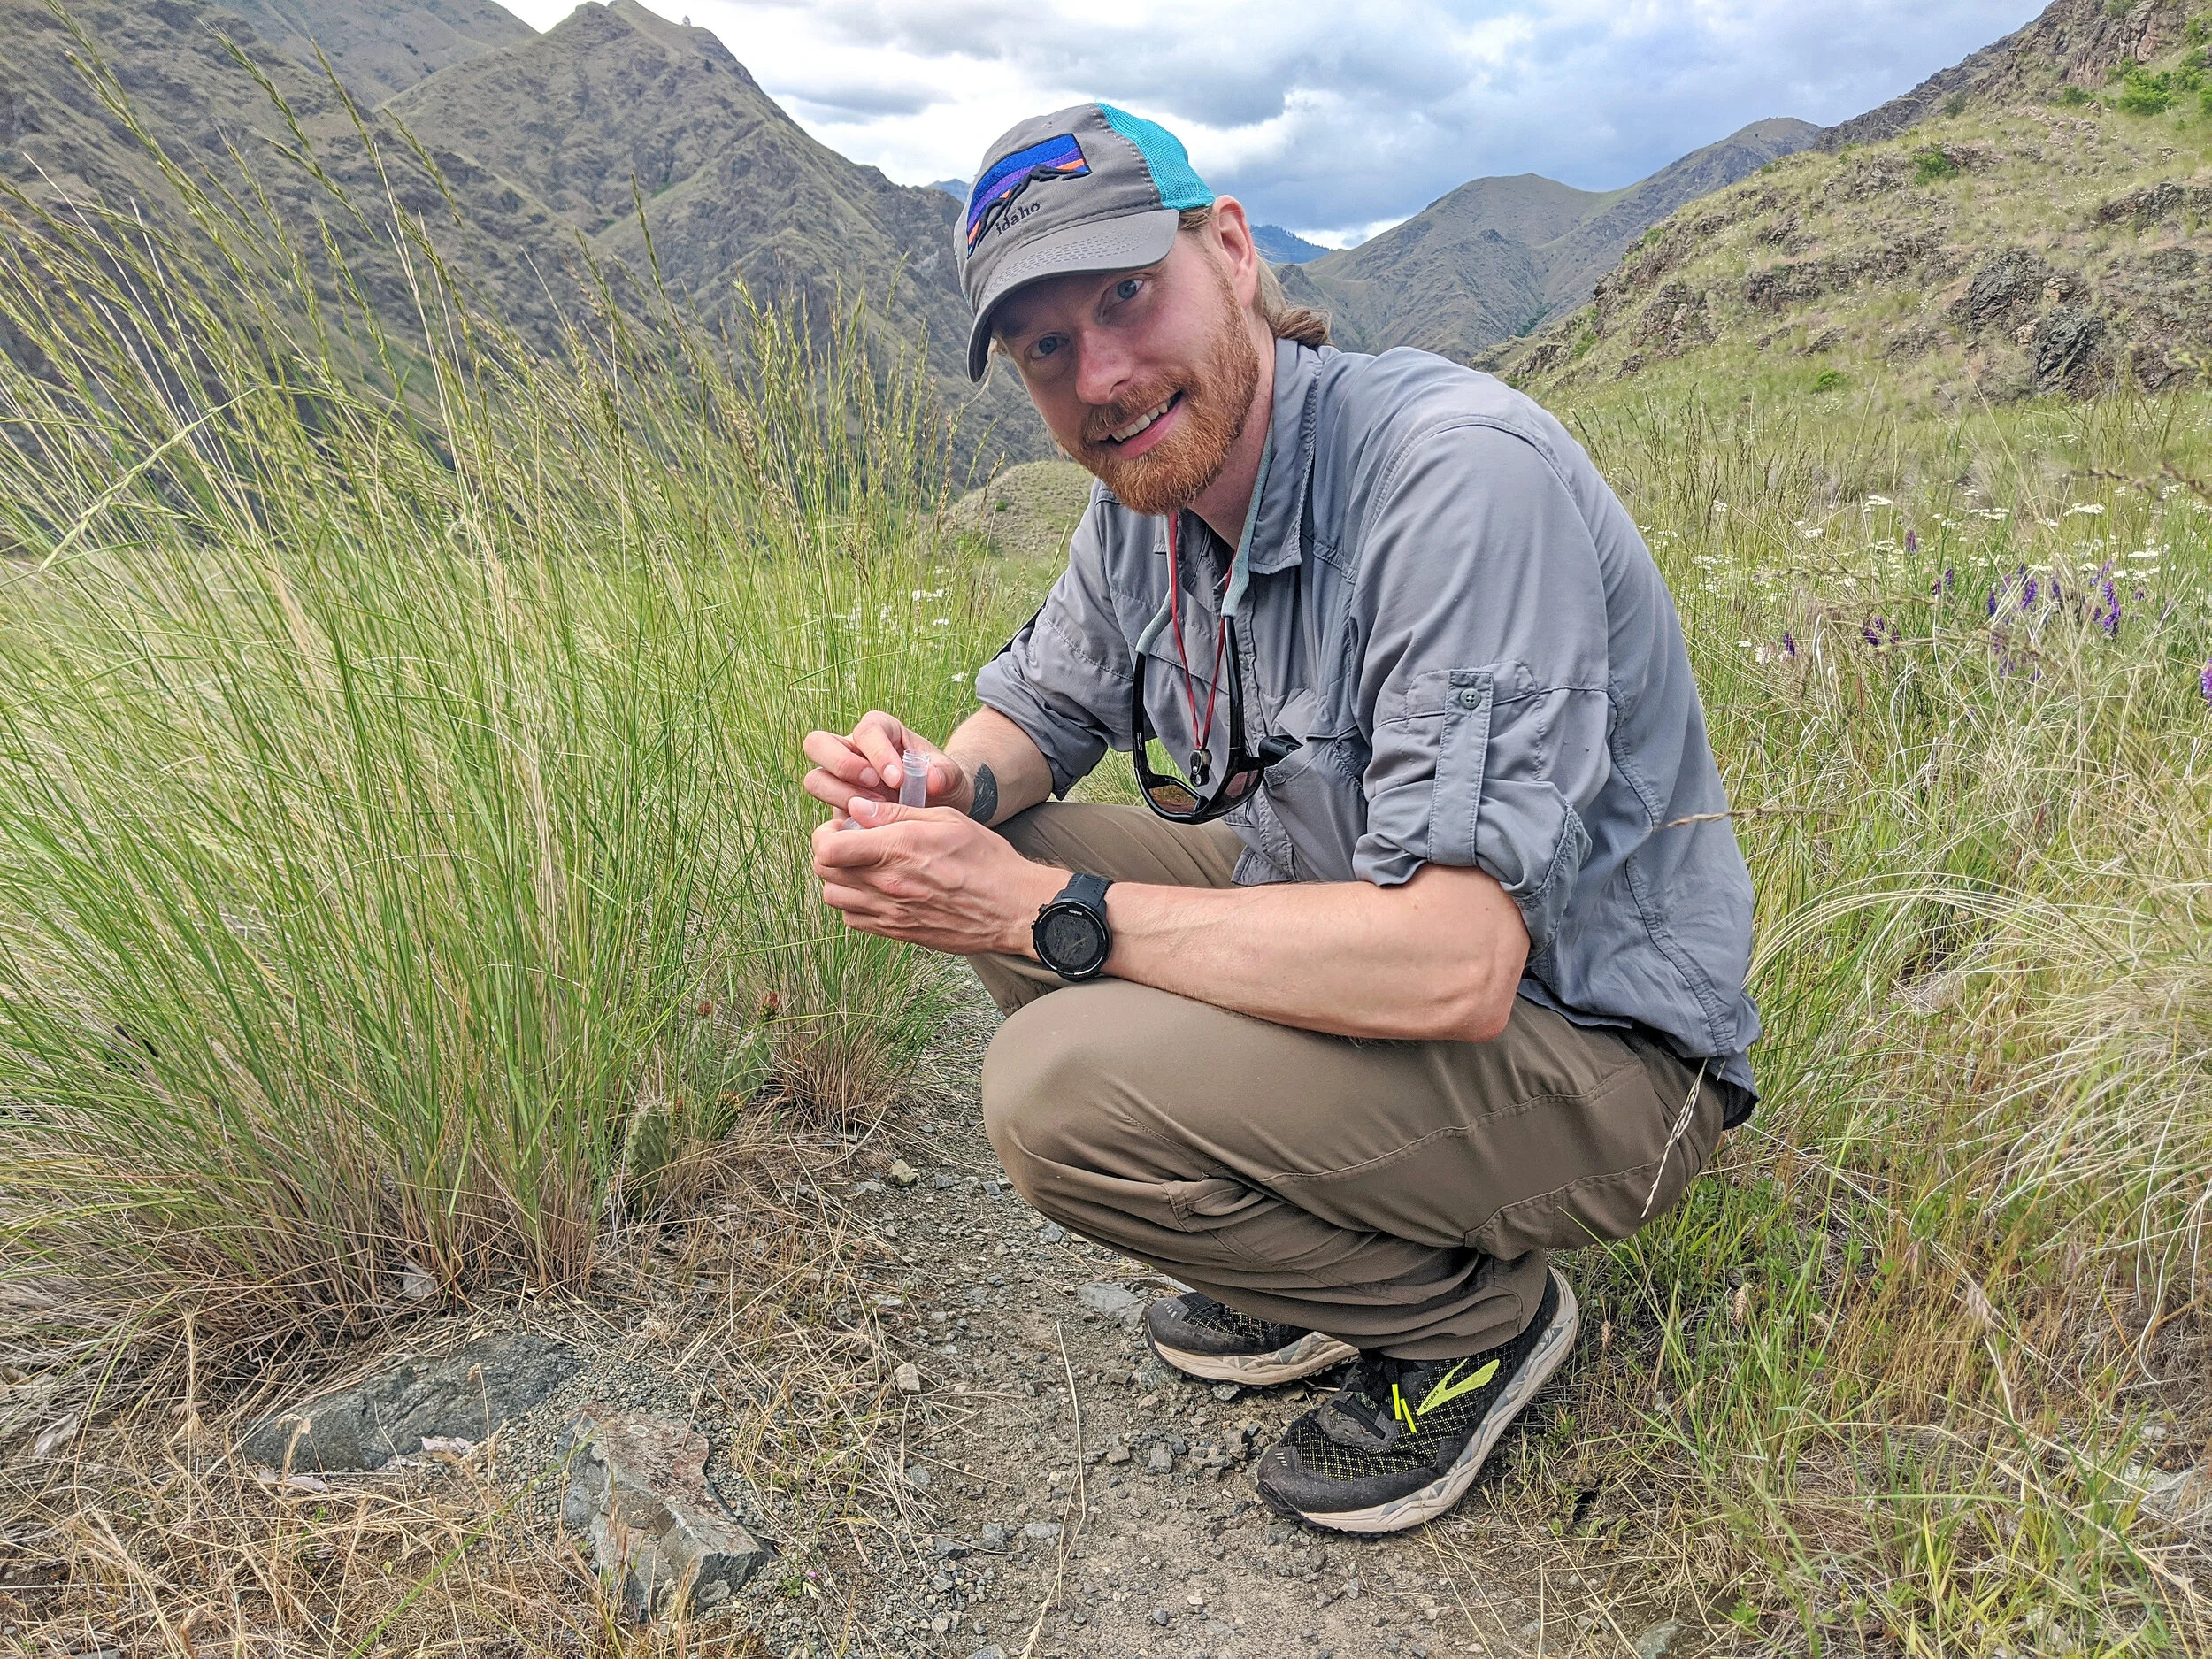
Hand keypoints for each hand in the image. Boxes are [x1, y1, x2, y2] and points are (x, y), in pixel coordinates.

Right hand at [802, 710, 966, 816]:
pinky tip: (869, 832)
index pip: (866, 730)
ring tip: (874, 812)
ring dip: (840, 796)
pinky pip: (825, 811)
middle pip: (817, 743)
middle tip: (873, 786)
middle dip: (842, 765)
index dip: (877, 752)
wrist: (940, 809)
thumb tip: (932, 780)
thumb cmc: (941, 783)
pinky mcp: (838, 807)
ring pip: (815, 779)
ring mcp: (840, 780)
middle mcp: (852, 750)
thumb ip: (945, 774)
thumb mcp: (951, 776)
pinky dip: (842, 823)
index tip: (898, 779)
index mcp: (880, 731)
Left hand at [811, 797, 1064, 956]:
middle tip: (851, 843)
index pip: (828, 848)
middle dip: (830, 853)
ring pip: (834, 897)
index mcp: (898, 849)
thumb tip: (856, 808)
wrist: (1013, 908)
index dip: (826, 833)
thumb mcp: (946, 819)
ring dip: (840, 879)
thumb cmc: (986, 859)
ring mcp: (891, 912)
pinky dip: (855, 904)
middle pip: (824, 871)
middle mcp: (888, 883)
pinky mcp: (899, 932)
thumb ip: (896, 813)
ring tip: (863, 867)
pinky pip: (854, 920)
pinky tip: (877, 889)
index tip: (843, 826)